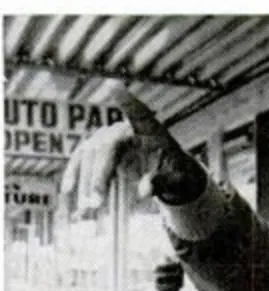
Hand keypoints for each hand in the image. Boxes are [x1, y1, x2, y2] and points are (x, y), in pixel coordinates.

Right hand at [61, 85, 205, 217]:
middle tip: (97, 200)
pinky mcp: (98, 149)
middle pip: (107, 147)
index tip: (113, 86)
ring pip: (91, 154)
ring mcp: (108, 137)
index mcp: (150, 130)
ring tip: (86, 203)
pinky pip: (83, 160)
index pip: (139, 113)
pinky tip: (68, 190)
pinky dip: (75, 174)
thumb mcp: (177, 181)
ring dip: (85, 179)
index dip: (126, 101)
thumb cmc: (177, 173)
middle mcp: (125, 129)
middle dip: (100, 174)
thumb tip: (143, 191)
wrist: (169, 173)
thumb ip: (162, 183)